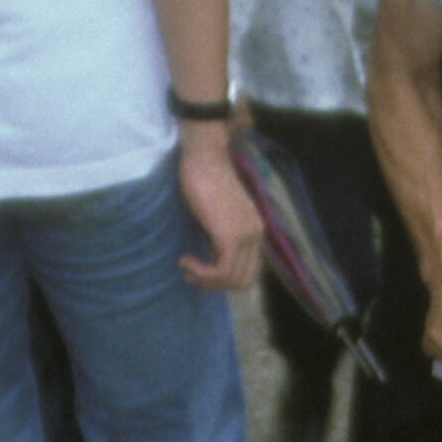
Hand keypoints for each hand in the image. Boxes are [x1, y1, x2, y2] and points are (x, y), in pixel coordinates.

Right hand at [176, 128, 261, 292]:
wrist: (204, 157)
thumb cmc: (203, 179)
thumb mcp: (216, 214)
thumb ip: (220, 234)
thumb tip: (210, 258)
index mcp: (255, 230)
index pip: (249, 271)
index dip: (223, 278)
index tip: (200, 269)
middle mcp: (256, 235)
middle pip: (244, 281)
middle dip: (215, 285)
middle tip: (191, 273)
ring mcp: (246, 236)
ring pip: (233, 280)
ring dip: (205, 281)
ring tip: (186, 266)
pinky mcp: (230, 235)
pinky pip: (221, 272)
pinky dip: (202, 274)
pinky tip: (186, 261)